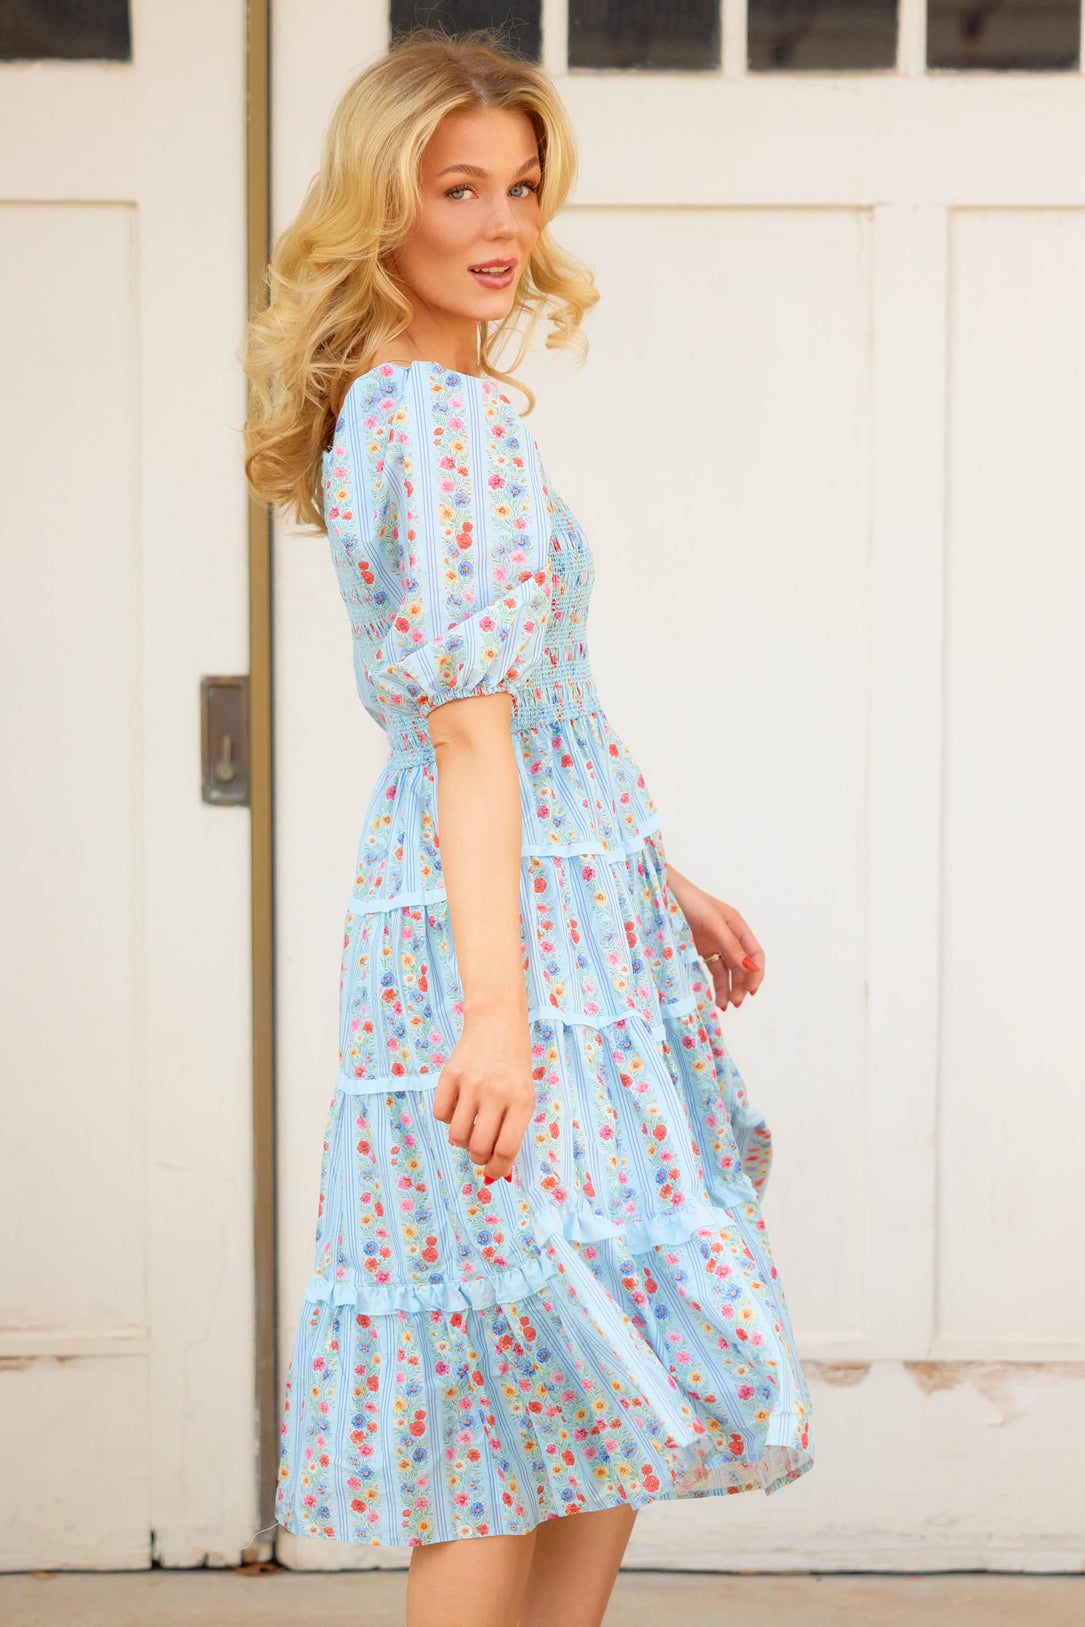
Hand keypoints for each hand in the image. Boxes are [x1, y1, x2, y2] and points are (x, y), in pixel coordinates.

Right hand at [431, 1010, 534, 1180]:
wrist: (497, 1023)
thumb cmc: (513, 1067)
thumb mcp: (523, 1096)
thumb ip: (512, 1131)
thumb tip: (498, 1172)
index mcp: (522, 1101)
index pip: (506, 1149)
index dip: (498, 1169)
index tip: (494, 1172)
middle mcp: (497, 1092)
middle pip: (479, 1147)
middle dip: (478, 1158)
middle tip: (480, 1151)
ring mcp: (471, 1082)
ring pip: (457, 1135)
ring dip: (462, 1140)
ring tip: (470, 1127)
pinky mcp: (449, 1074)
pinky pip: (440, 1114)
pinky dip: (448, 1118)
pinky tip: (458, 1105)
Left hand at [666, 864, 764, 1010]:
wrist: (661, 893)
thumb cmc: (690, 902)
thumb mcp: (714, 926)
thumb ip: (732, 948)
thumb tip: (752, 969)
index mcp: (737, 926)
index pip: (755, 954)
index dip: (756, 974)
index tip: (750, 992)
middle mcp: (728, 936)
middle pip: (742, 966)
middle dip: (742, 985)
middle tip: (735, 1003)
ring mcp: (713, 943)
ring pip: (727, 971)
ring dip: (729, 988)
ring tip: (725, 1005)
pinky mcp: (698, 949)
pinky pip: (712, 970)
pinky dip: (716, 984)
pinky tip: (716, 998)